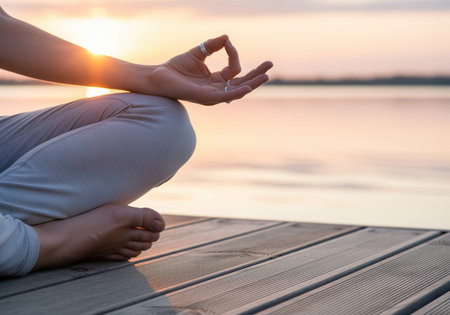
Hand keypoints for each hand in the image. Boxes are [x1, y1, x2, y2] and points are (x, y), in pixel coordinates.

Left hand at [146, 35, 272, 104]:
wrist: (158, 76)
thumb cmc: (175, 68)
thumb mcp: (197, 52)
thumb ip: (211, 46)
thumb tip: (226, 37)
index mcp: (215, 80)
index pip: (233, 69)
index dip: (233, 55)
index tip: (228, 43)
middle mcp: (216, 89)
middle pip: (241, 83)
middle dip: (256, 75)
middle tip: (270, 66)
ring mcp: (212, 95)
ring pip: (237, 91)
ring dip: (252, 84)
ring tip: (265, 77)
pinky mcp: (206, 98)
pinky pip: (225, 96)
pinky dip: (237, 92)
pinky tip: (248, 88)